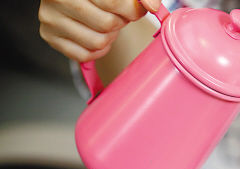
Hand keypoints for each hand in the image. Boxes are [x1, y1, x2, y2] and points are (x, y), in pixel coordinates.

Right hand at [39, 0, 160, 61]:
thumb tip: (153, 7)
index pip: (113, 3)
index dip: (132, 10)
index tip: (136, 11)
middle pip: (107, 24)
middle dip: (120, 23)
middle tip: (119, 17)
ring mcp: (50, 18)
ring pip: (97, 42)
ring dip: (110, 37)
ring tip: (107, 25)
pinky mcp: (50, 37)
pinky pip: (84, 55)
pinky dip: (98, 50)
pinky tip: (98, 35)